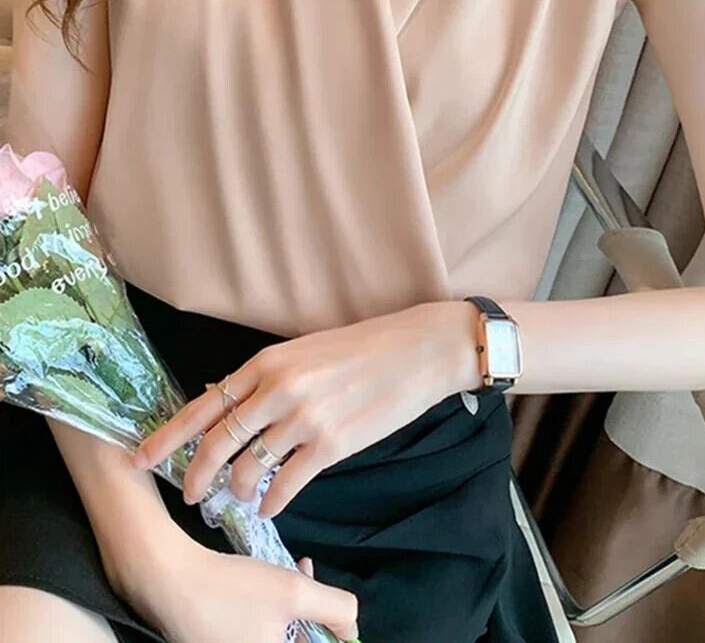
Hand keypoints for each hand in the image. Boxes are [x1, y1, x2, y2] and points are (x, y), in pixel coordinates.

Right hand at [106, 519, 358, 642]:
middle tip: (307, 573)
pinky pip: (257, 635)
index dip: (329, 634)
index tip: (329, 613)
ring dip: (292, 609)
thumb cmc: (233, 590)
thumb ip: (336, 609)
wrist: (169, 581)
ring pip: (279, 637)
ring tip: (292, 570)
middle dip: (312, 615)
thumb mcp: (294, 592)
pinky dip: (269, 613)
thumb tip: (352, 629)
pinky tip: (267, 583)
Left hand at [135, 299, 479, 515]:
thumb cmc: (361, 347)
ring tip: (241, 495)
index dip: (168, 435)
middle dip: (195, 474)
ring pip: (249, 469)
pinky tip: (270, 505)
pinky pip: (286, 484)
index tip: (141, 456)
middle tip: (189, 493)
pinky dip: (271, 501)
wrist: (415, 352)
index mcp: (267, 363)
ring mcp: (304, 419)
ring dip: (238, 490)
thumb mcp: (304, 350)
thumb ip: (266, 377)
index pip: (204, 404)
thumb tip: (225, 401)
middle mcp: (278, 390)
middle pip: (218, 442)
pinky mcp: (332, 445)